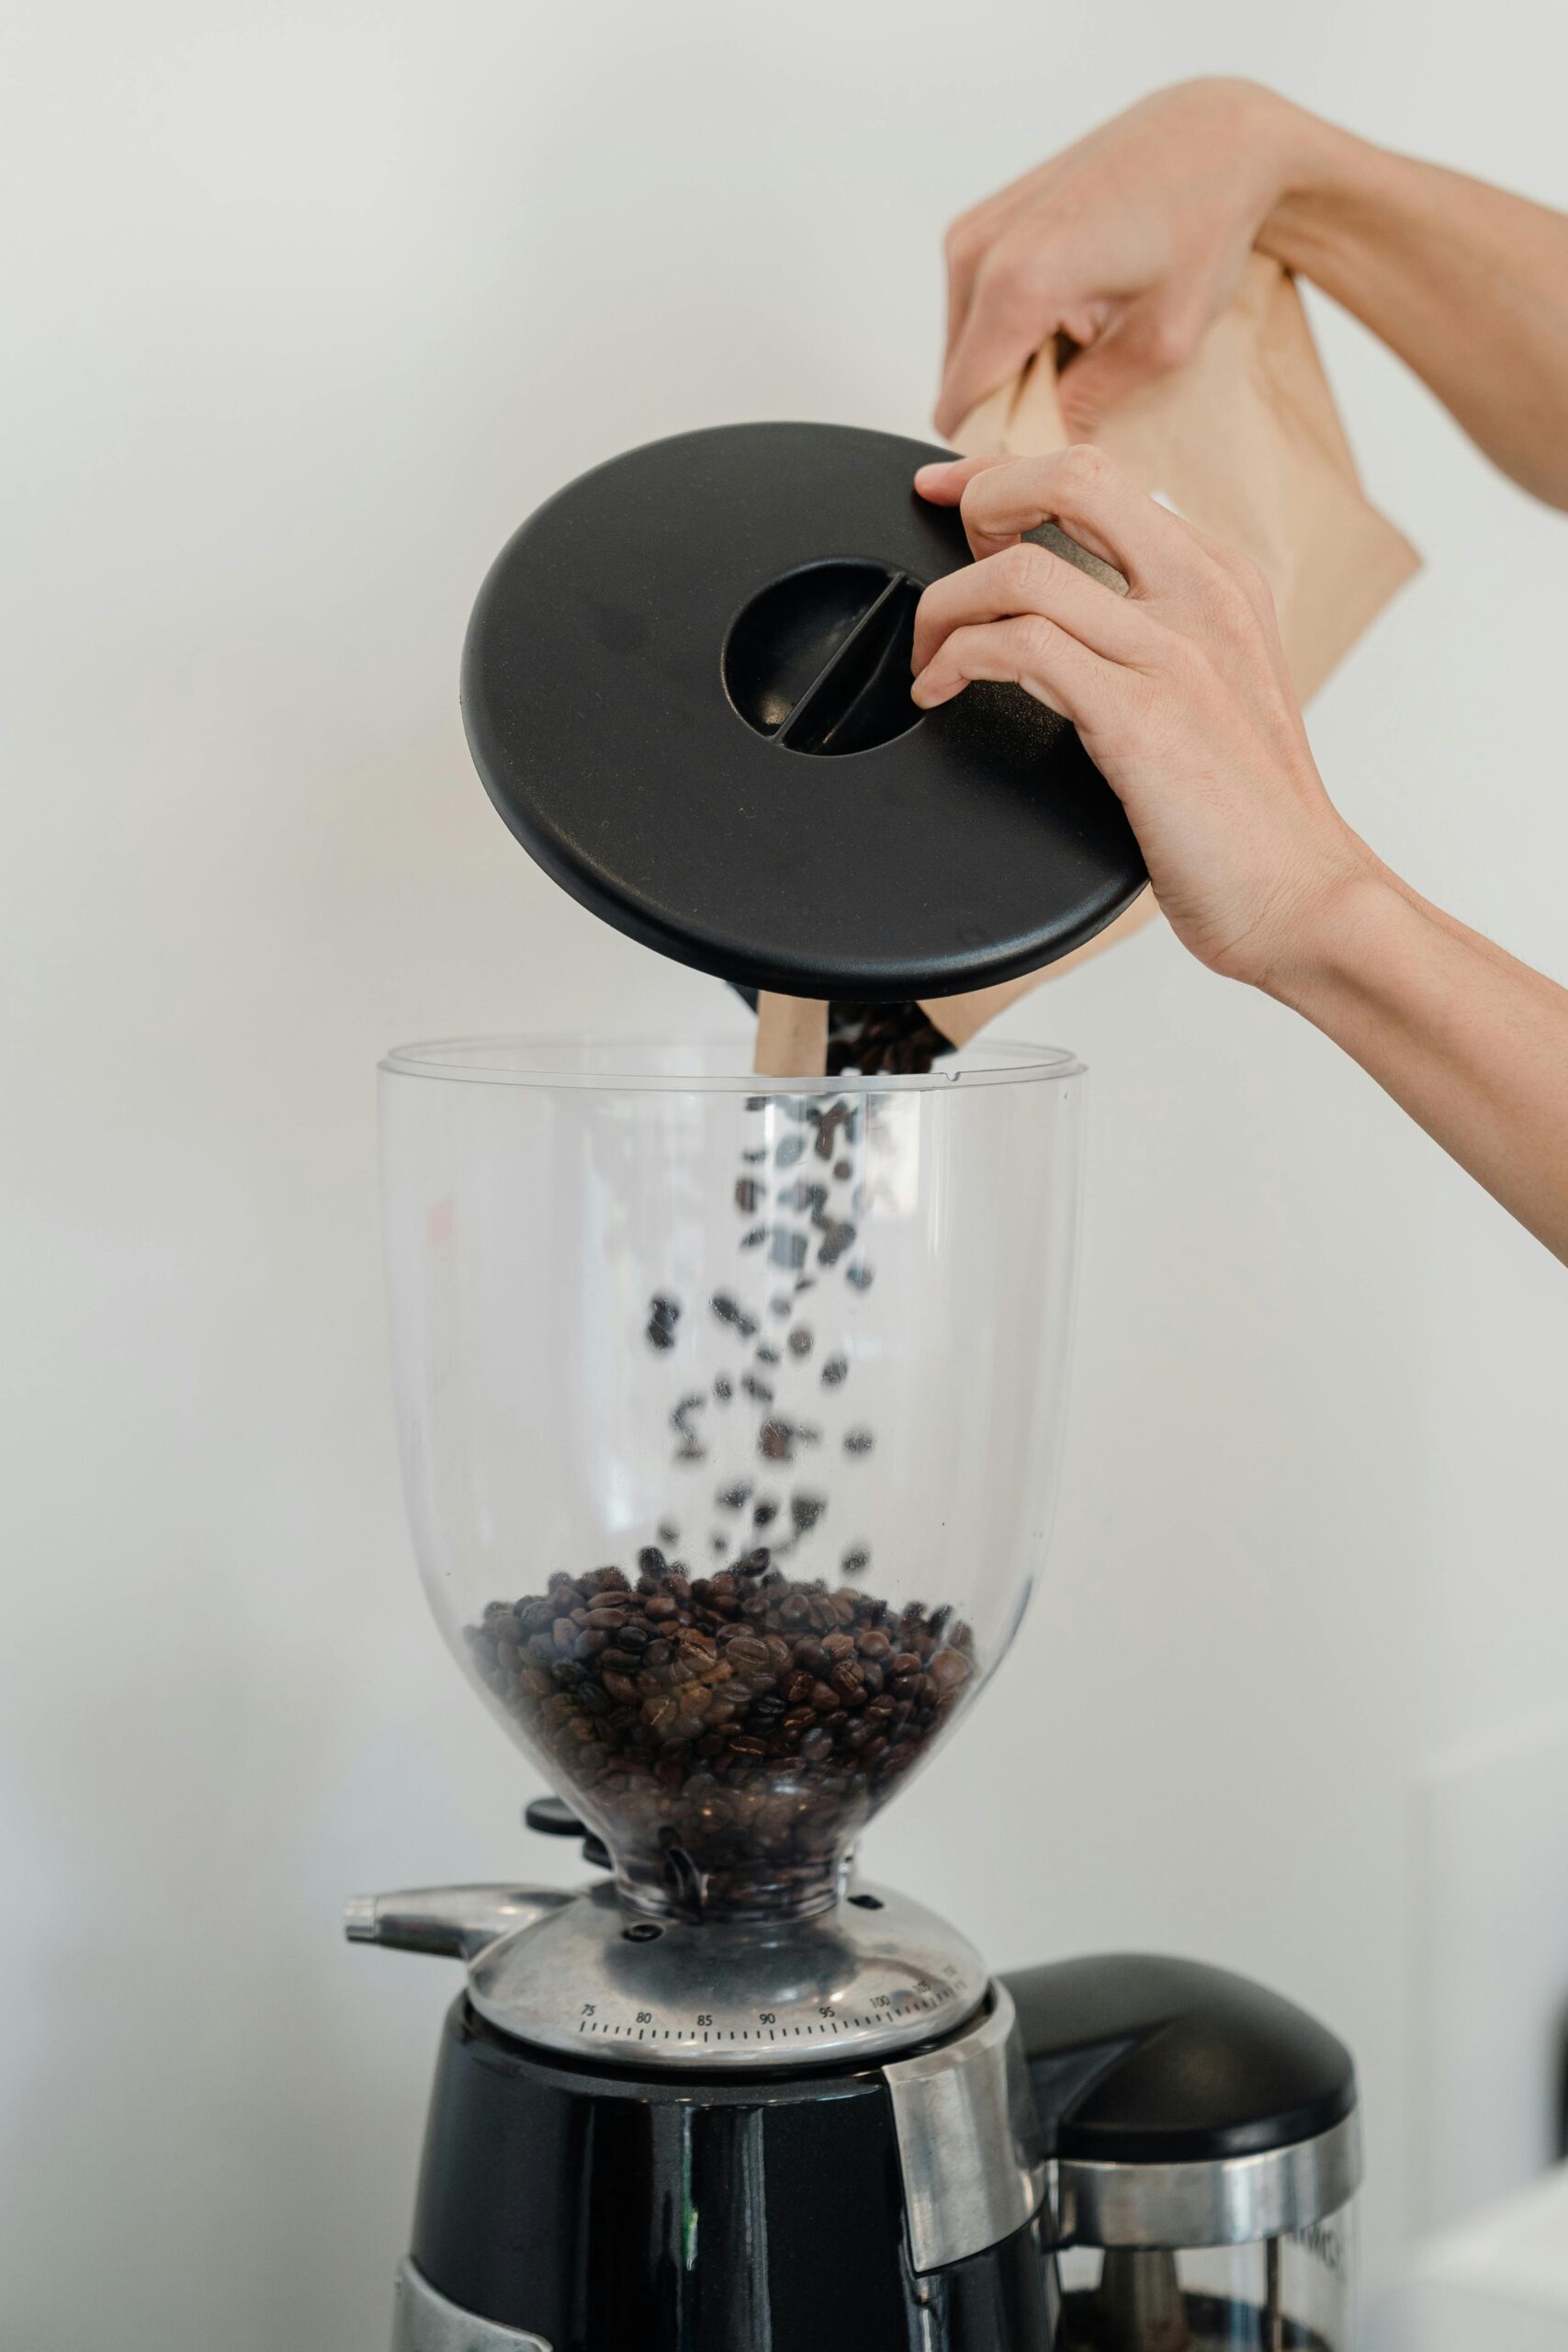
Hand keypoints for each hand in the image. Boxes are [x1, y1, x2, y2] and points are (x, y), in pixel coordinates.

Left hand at [911, 446, 1377, 991]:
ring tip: (927, 656)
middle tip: (940, 565)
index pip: (1098, 475)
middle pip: (1069, 476)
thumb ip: (1157, 636)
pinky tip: (939, 693)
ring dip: (945, 607)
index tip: (949, 491)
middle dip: (978, 500)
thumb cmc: (1250, 817)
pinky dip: (955, 661)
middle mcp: (1201, 597)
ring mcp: (1174, 654)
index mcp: (1219, 580)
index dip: (1004, 473)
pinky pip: (1020, 647)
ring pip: (1023, 569)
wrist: (1304, 898)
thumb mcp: (1214, 691)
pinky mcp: (1141, 719)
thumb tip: (1070, 614)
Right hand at [936, 79, 1305, 438]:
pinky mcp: (978, 224)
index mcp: (1017, 284)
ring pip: (964, 350)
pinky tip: (1071, 309)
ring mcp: (971, 233)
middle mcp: (978, 252)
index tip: (1055, 449)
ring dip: (1013, 367)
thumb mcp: (1162, 342)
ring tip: (1084, 339)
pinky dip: (1014, 329)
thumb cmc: (1203, 224)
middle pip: (959, 383)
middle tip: (1083, 390)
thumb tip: (1049, 458)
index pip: (963, 410)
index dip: (1004, 445)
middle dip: (1010, 405)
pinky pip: (974, 312)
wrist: (1213, 133)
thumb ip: (1089, 407)